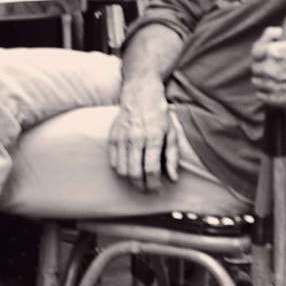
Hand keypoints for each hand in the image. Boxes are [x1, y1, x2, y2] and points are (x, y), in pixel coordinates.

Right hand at [107, 75, 178, 189]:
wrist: (140, 94)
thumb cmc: (159, 115)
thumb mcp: (172, 133)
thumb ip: (173, 157)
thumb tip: (173, 179)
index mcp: (153, 137)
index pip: (151, 169)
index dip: (154, 184)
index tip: (157, 191)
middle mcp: (136, 137)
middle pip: (134, 172)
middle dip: (141, 187)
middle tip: (147, 191)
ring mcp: (122, 137)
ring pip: (121, 169)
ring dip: (130, 180)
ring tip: (139, 182)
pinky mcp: (112, 136)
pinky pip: (113, 161)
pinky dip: (120, 169)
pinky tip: (129, 169)